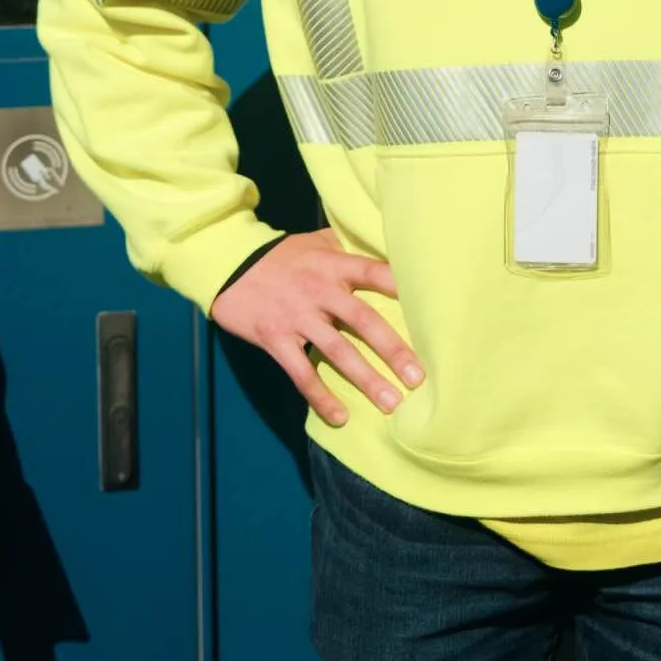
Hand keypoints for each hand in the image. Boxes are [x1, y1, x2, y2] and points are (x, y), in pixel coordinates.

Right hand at [209, 227, 423, 427]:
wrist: (229, 263)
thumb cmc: (280, 255)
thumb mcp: (314, 243)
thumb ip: (345, 250)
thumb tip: (383, 251)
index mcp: (333, 265)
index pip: (374, 273)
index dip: (402, 288)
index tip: (431, 309)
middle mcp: (319, 290)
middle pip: (363, 320)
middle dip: (392, 350)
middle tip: (418, 377)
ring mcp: (297, 316)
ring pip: (337, 351)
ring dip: (366, 379)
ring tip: (391, 402)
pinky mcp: (276, 338)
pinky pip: (301, 372)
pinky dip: (320, 396)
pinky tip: (340, 417)